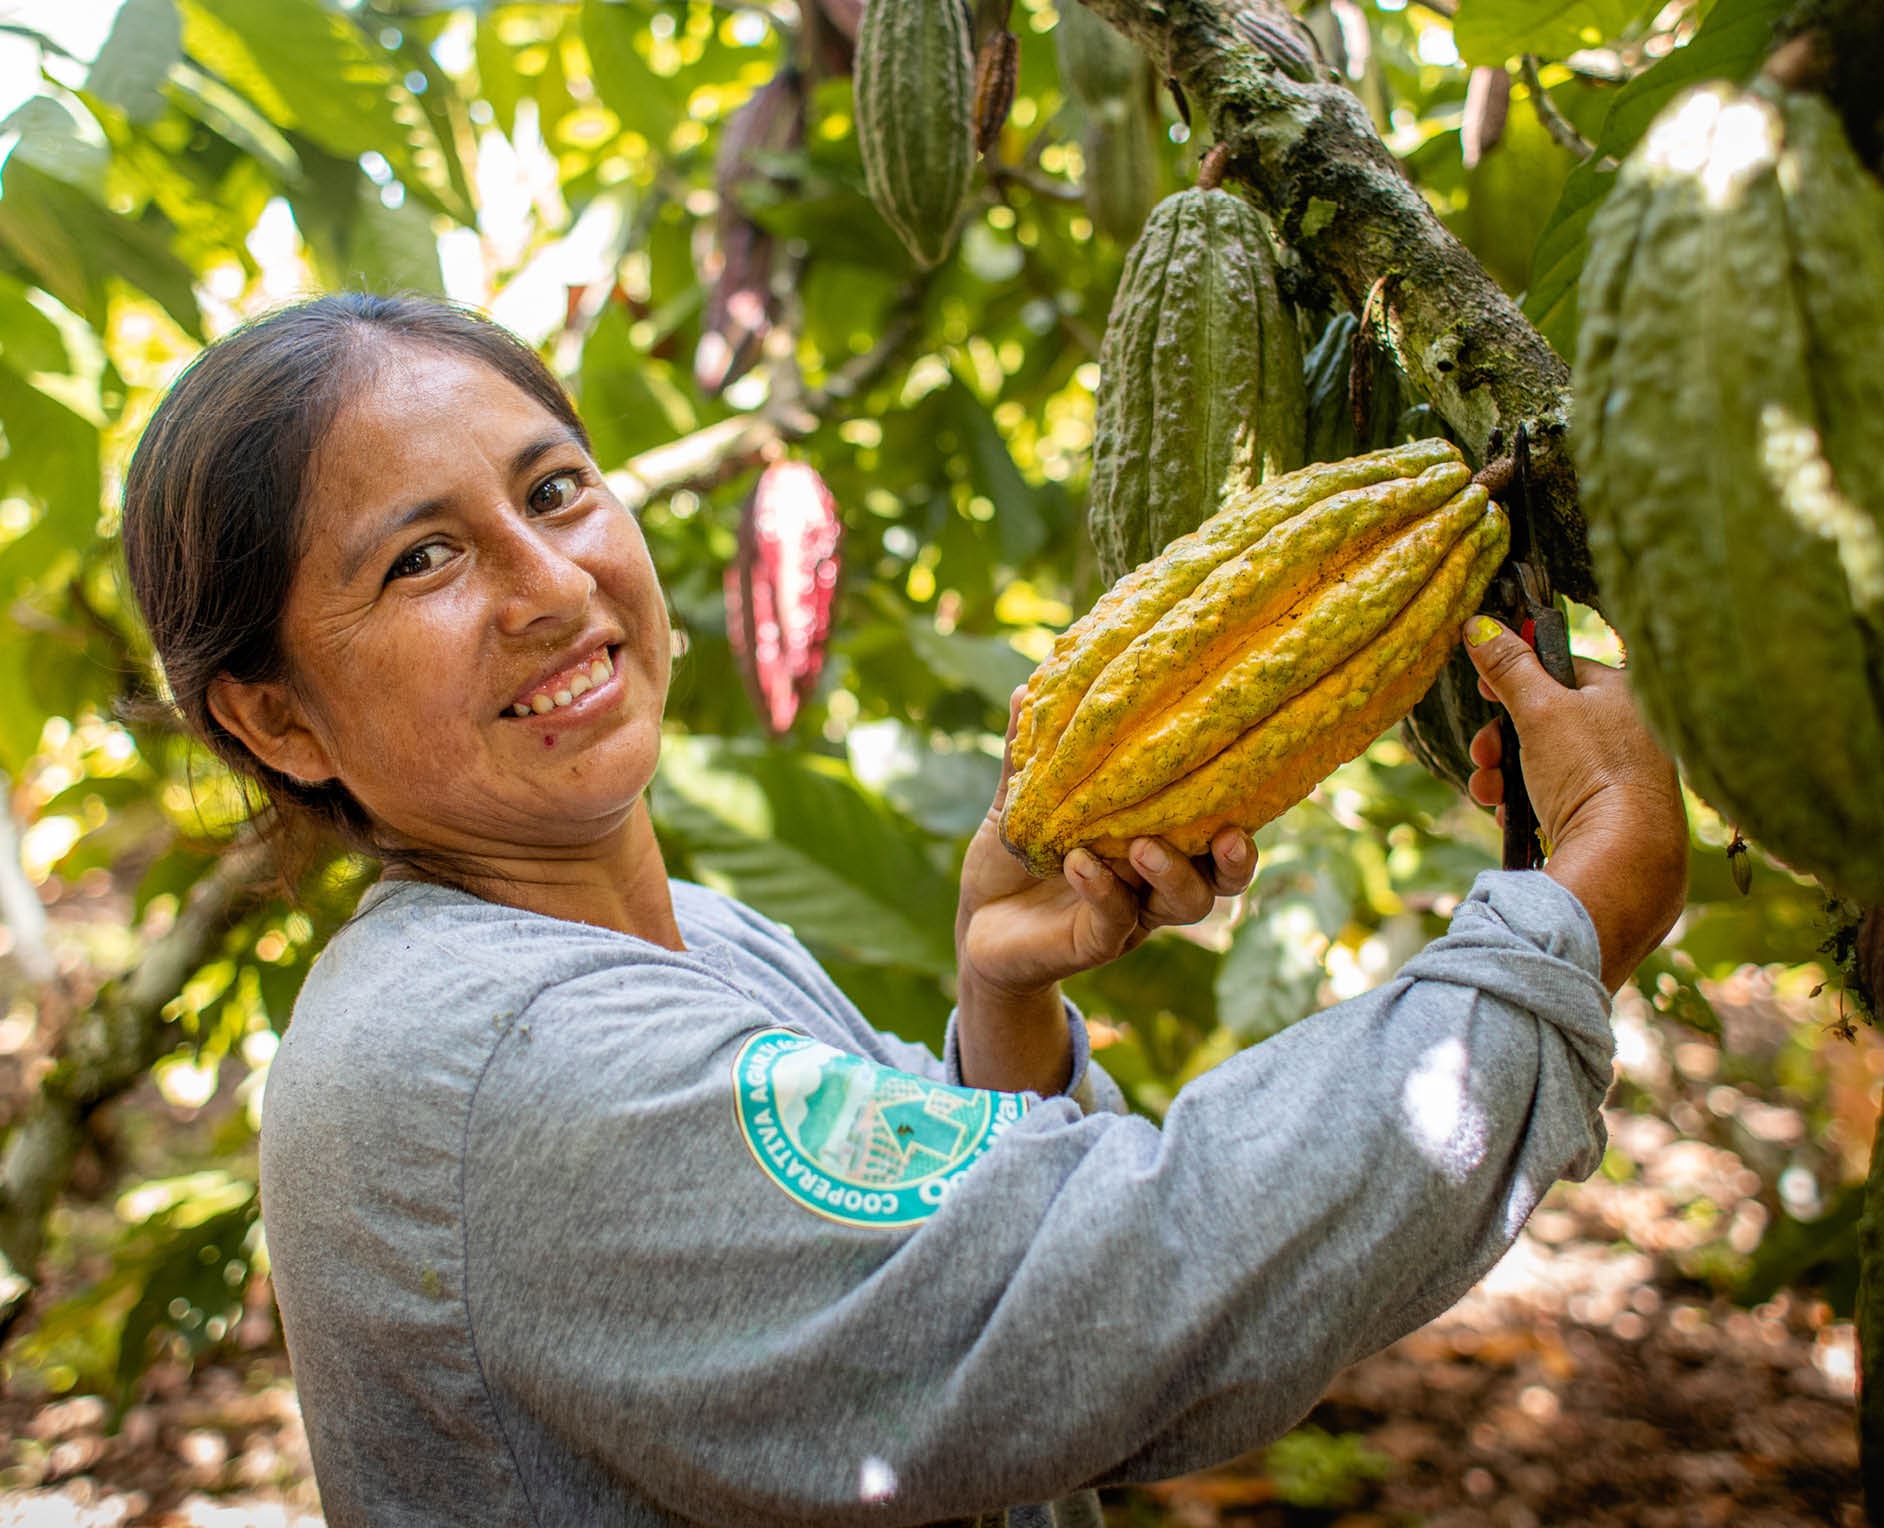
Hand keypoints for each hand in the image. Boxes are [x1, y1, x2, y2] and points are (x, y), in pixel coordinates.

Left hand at [949, 686, 1256, 1090]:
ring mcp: (1132, 916)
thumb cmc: (1013, 861)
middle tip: (1231, 832)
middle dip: (1236, 856)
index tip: (1250, 762)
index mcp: (1155, 840)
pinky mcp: (1096, 944)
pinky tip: (1078, 863)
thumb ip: (1029, 756)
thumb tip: (1024, 686)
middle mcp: (1156, 881)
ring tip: (1142, 845)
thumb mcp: (1021, 804)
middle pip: (1223, 875)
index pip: (1213, 822)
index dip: (1242, 801)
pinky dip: (1102, 890)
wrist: (975, 925)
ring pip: (1186, 903)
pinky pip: (1114, 920)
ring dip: (1172, 873)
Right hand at [1460, 616, 1688, 992]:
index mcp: (1625, 695)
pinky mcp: (1609, 817)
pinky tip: (1510, 816)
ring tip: (1489, 793)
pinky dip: (1525, 803)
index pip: (1561, 670)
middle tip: (1484, 755)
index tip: (1484, 692)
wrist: (1624, 861)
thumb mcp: (1539, 708)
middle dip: (1500, 740)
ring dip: (1503, 775)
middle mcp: (1630, 733)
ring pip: (1543, 763)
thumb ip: (1507, 665)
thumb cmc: (1591, 773)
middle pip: (1545, 721)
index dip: (1515, 680)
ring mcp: (1621, 778)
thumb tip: (1478, 622)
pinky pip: (1555, 798)